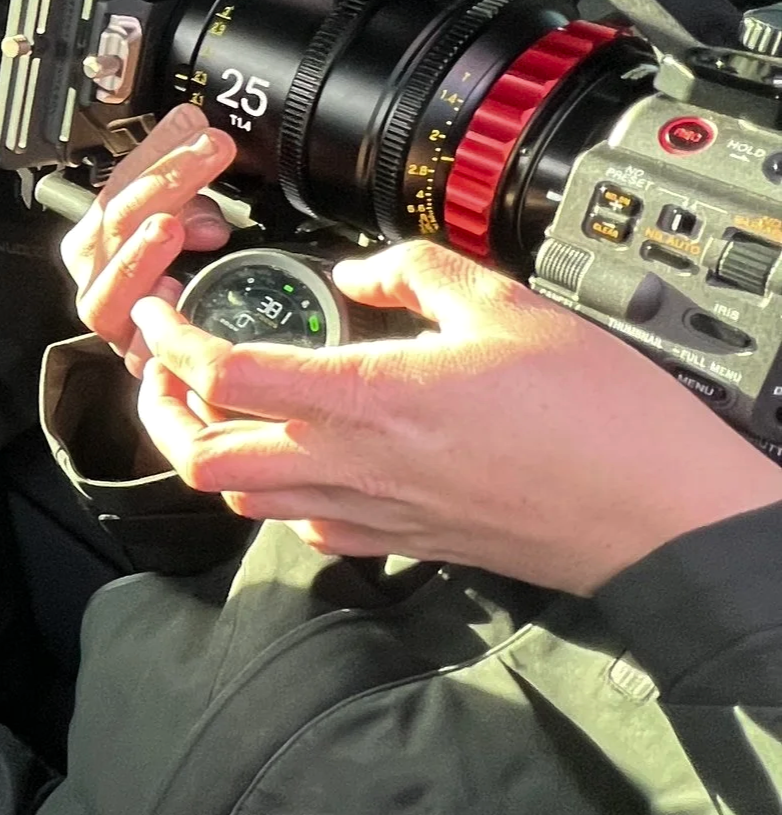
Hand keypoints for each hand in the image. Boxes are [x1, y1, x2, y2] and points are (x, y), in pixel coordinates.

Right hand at [60, 104, 238, 364]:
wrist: (172, 353)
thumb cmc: (174, 275)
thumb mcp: (181, 217)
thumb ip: (188, 184)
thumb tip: (204, 138)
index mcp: (98, 235)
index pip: (119, 182)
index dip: (156, 152)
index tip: (195, 127)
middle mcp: (96, 276)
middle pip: (114, 226)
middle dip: (162, 184)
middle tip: (206, 155)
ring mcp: (114, 321)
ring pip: (108, 290)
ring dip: (137, 256)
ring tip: (169, 227)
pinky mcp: (136, 359)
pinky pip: (136, 348)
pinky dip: (150, 328)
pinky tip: (172, 296)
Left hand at [131, 237, 781, 594]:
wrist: (656, 514)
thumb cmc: (593, 414)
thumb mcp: (501, 301)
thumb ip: (413, 270)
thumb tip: (360, 274)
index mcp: (364, 399)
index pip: (223, 377)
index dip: (170, 342)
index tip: (157, 311)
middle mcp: (353, 468)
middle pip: (207, 461)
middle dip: (168, 413)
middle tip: (171, 367)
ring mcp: (375, 515)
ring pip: (248, 503)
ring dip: (216, 454)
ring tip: (221, 407)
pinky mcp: (405, 543)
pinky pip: (311, 530)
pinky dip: (281, 498)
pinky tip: (301, 459)